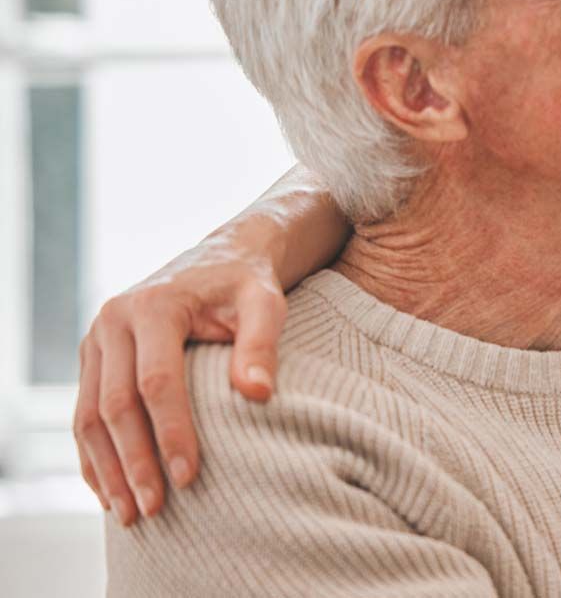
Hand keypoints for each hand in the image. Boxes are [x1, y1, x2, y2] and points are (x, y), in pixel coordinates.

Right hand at [72, 228, 287, 525]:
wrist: (221, 258)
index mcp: (153, 306)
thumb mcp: (265, 303)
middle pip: (114, 406)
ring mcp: (96, 341)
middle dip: (134, 463)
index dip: (170, 433)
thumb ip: (262, 343)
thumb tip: (259, 394)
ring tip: (129, 515)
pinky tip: (109, 492)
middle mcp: (113, 321)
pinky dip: (93, 457)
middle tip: (155, 509)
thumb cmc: (247, 285)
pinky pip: (83, 414)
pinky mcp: (93, 359)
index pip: (156, 382)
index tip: (190, 478)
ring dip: (107, 470)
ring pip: (88, 417)